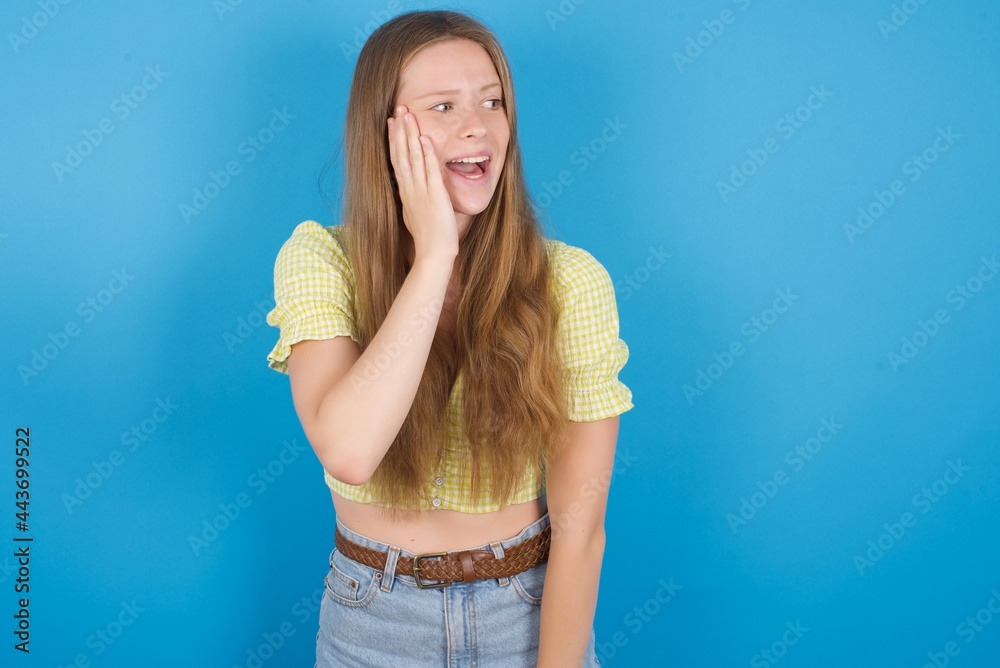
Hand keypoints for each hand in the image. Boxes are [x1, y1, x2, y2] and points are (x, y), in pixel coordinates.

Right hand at [387, 105, 458, 261]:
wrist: (433, 255)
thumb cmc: (428, 238)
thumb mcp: (414, 215)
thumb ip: (410, 199)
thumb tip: (405, 190)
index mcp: (405, 193)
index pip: (397, 161)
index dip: (394, 140)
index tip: (392, 123)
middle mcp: (410, 189)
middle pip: (401, 154)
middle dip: (399, 130)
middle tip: (397, 109)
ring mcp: (422, 192)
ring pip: (413, 158)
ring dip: (410, 135)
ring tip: (407, 115)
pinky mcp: (435, 196)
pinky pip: (430, 171)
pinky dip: (427, 154)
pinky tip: (424, 138)